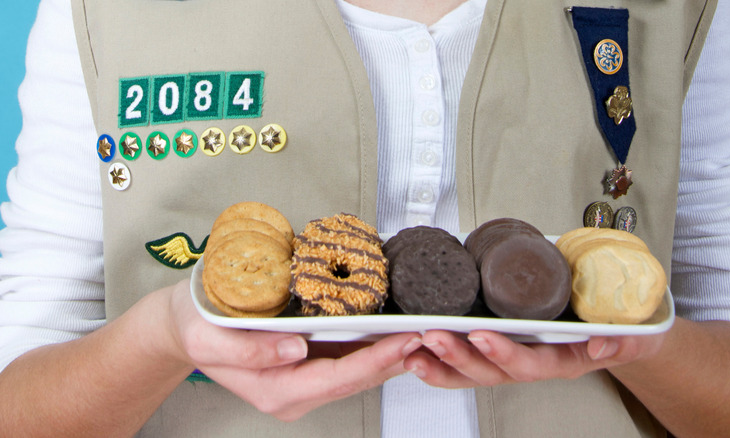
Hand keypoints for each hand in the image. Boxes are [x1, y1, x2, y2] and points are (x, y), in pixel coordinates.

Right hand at [164, 280, 421, 420]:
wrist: (186, 325)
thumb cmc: (197, 326)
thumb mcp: (210, 337)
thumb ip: (249, 349)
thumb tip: (294, 349)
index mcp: (274, 390)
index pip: (336, 379)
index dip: (374, 361)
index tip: (404, 341)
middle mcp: (293, 392)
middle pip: (354, 380)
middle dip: (393, 359)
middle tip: (428, 334)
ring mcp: (301, 381)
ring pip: (355, 374)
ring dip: (389, 356)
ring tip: (421, 333)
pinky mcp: (306, 365)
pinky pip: (346, 362)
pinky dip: (372, 349)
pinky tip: (392, 333)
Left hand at [403, 329, 665, 387]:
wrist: (623, 328)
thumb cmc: (623, 329)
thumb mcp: (634, 334)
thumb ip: (621, 340)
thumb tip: (602, 343)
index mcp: (561, 361)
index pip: (529, 364)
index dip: (504, 353)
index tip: (481, 336)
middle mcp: (532, 363)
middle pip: (491, 372)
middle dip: (459, 357)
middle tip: (431, 338)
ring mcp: (513, 357)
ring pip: (472, 370)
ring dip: (440, 362)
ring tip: (412, 348)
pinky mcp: (500, 344)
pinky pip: (467, 359)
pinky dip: (440, 357)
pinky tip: (415, 348)